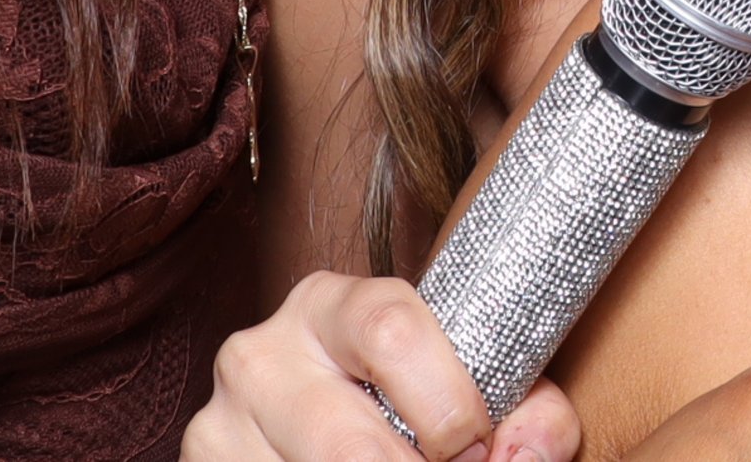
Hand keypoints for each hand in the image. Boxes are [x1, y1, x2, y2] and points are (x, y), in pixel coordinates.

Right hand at [186, 271, 580, 461]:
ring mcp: (219, 424)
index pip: (392, 332)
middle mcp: (261, 353)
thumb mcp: (471, 389)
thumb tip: (531, 456)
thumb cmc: (415, 407)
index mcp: (333, 304)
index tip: (477, 445)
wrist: (335, 419)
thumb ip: (529, 413)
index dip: (448, 404)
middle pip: (347, 443)